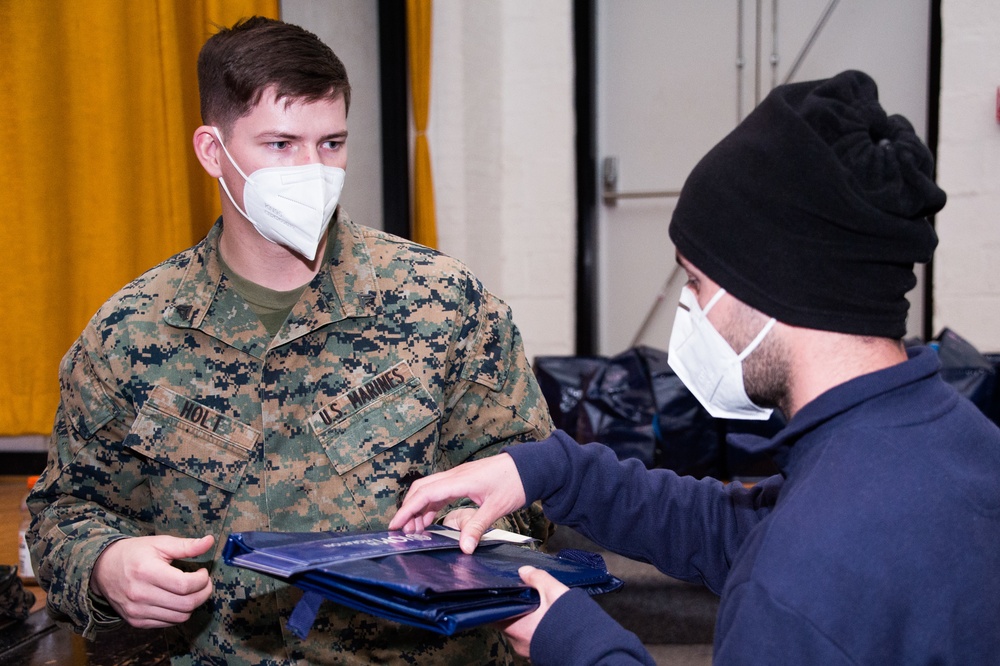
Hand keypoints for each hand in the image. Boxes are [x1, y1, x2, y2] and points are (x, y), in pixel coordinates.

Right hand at [90, 534, 214, 627]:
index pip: (185, 585)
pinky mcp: (136, 621)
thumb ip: (186, 545)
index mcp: (147, 572)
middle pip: (186, 604)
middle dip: (203, 593)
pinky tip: (176, 599)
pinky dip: (178, 612)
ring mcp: (137, 611)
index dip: (202, 580)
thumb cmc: (134, 553)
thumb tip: (210, 541)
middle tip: (204, 583)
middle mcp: (140, 595)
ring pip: (179, 617)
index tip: (203, 572)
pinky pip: (168, 623)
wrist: (103, 569)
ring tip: (191, 590)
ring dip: (192, 604)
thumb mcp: (160, 543)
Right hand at [389, 453, 525, 553]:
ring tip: (416, 530)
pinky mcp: (464, 480)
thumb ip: (478, 526)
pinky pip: (440, 491)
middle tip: (404, 532)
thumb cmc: (515, 482)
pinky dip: (431, 505)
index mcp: (459, 480)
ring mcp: (458, 477)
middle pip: (421, 489)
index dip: (407, 510)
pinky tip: (431, 520)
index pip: (424, 494)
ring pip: (429, 490)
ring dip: (419, 508)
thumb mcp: (497, 507)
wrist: (530, 467)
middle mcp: (455, 476)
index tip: (395, 525)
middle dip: (409, 509)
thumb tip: (464, 548)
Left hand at [500, 565, 570, 657]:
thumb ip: (537, 578)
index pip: (494, 613)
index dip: (498, 602)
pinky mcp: (538, 655)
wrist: (587, 649)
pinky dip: (535, 631)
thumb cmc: (569, 622)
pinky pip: (531, 640)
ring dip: (525, 621)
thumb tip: (524, 571)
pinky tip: (546, 622)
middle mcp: (517, 642)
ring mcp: (527, 651)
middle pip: (507, 622)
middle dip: (515, 610)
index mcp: (514, 626)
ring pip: (520, 631)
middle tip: (525, 598)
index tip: (503, 593)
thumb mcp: (554, 592)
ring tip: (538, 609)